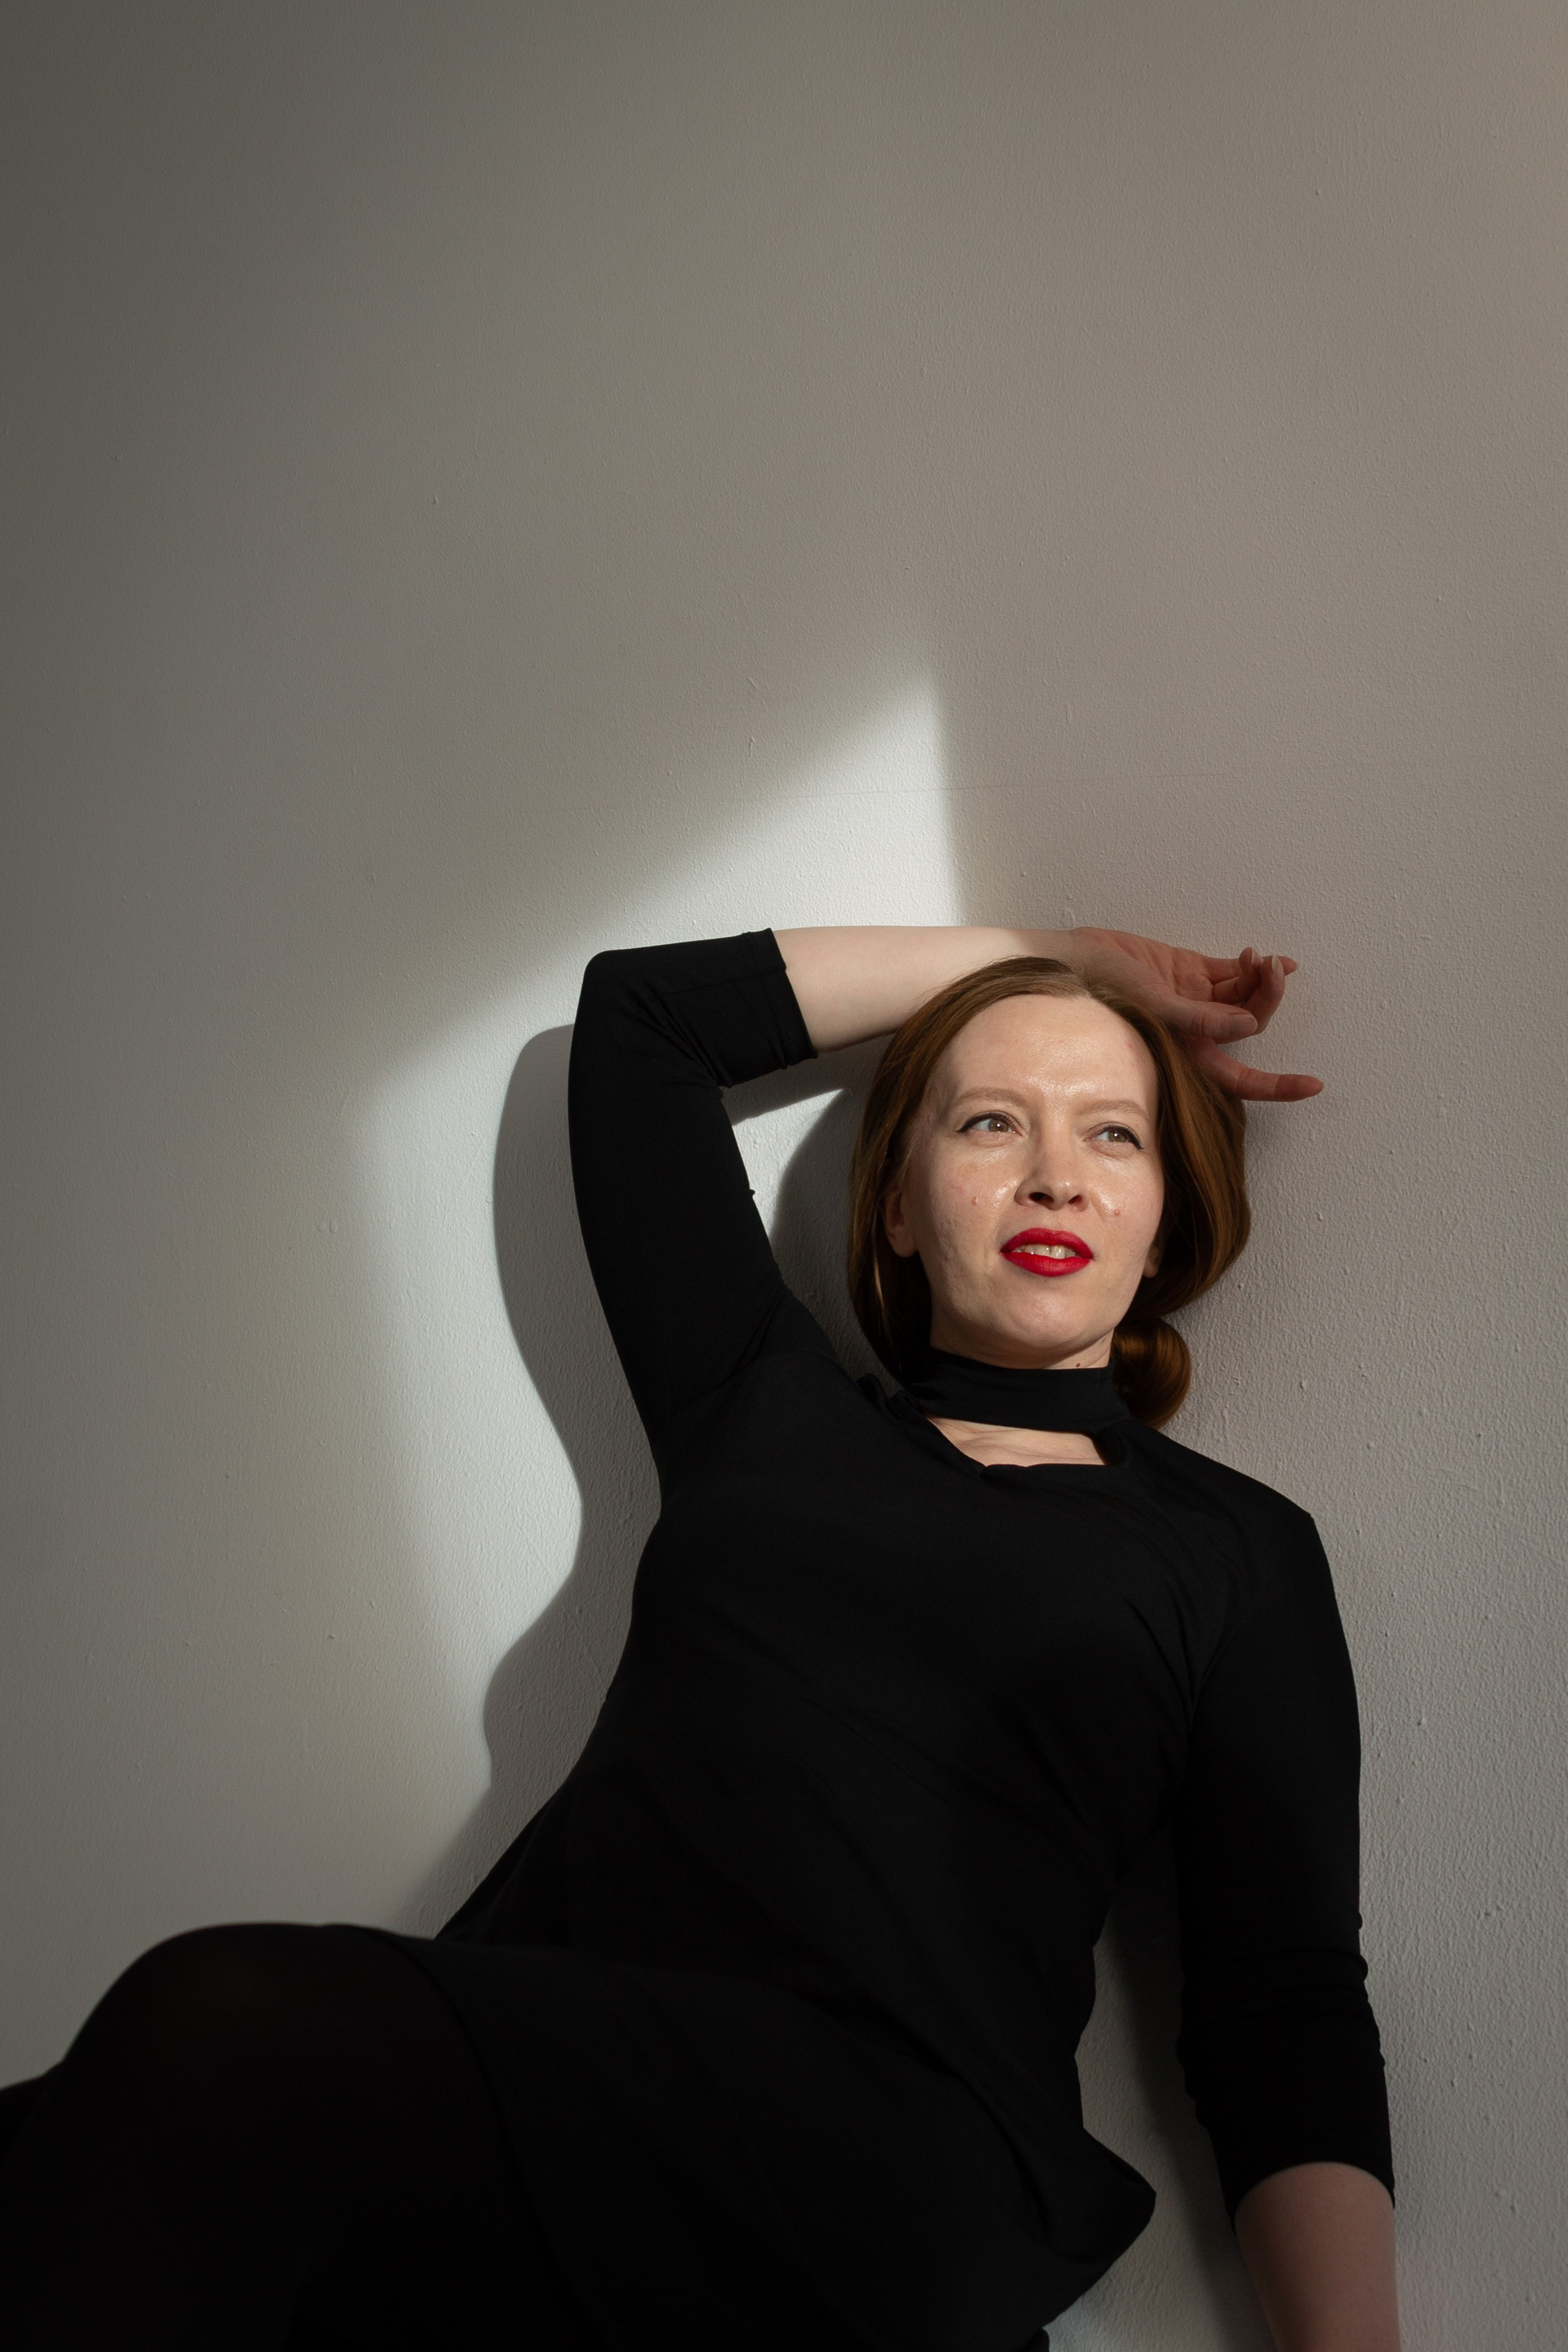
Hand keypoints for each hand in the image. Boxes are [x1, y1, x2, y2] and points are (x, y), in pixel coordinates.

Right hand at [1067, 927, 1323, 1101]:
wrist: (1073, 958)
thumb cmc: (1097, 992)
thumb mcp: (1151, 1006)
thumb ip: (1198, 1017)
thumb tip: (1247, 1025)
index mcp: (1185, 1053)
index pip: (1240, 1079)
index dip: (1277, 1086)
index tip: (1313, 1084)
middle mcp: (1193, 1031)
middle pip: (1249, 1024)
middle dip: (1268, 999)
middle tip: (1270, 970)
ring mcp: (1194, 1000)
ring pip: (1244, 995)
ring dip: (1261, 976)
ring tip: (1260, 956)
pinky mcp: (1189, 971)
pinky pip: (1232, 972)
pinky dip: (1253, 965)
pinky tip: (1267, 957)